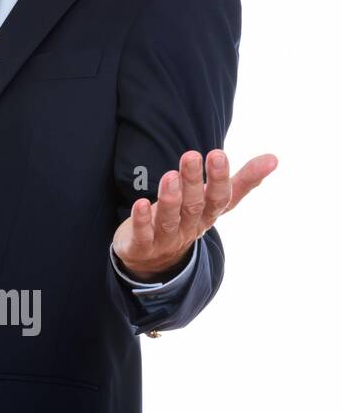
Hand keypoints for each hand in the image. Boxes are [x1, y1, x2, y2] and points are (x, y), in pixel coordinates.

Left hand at [113, 149, 276, 282]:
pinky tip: (138, 203)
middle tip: (191, 155)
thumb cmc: (187, 218)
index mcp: (209, 214)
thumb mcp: (214, 202)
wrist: (154, 259)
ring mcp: (167, 239)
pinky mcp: (142, 247)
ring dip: (170, 199)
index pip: (219, 197)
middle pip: (194, 205)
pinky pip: (143, 235)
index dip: (220, 178)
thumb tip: (274, 158)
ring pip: (170, 220)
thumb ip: (241, 182)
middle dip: (193, 181)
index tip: (218, 154)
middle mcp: (190, 226)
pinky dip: (142, 221)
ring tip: (169, 175)